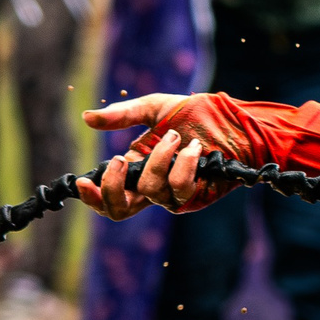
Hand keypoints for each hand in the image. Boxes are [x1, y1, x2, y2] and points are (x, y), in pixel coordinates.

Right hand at [75, 92, 248, 217]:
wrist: (235, 118)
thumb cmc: (197, 115)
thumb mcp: (155, 108)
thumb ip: (123, 115)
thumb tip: (87, 118)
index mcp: (137, 170)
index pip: (108, 197)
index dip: (92, 197)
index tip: (83, 180)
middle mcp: (153, 187)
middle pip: (119, 211)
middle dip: (111, 188)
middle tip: (118, 159)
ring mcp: (175, 195)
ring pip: (149, 192)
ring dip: (158, 160)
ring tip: (173, 136)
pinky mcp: (197, 196)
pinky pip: (179, 188)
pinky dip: (182, 164)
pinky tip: (193, 147)